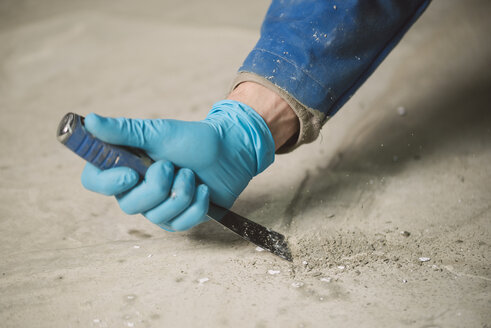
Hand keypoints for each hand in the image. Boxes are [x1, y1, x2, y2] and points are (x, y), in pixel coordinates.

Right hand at [81, 100, 275, 230]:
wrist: (230, 151)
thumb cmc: (193, 139)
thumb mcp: (158, 133)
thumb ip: (124, 131)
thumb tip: (90, 121)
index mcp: (126, 165)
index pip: (95, 181)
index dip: (107, 183)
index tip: (131, 174)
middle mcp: (137, 189)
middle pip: (128, 205)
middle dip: (156, 186)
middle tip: (172, 165)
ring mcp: (158, 207)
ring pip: (156, 216)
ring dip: (180, 192)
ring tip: (192, 174)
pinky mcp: (180, 219)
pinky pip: (180, 224)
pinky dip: (196, 205)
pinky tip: (204, 190)